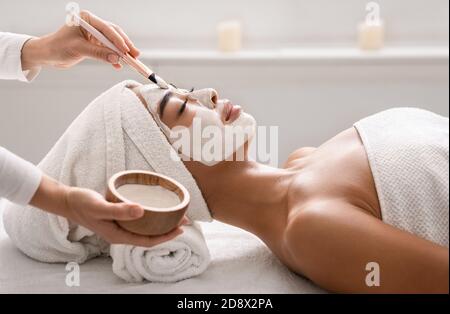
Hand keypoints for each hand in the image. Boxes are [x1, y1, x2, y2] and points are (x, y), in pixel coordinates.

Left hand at [21, 10, 139, 69]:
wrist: (48, 54)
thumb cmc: (58, 47)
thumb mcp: (79, 49)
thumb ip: (98, 53)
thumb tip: (116, 58)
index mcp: (87, 19)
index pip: (107, 29)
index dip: (118, 40)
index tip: (126, 50)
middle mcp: (93, 25)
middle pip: (114, 34)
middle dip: (125, 45)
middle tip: (135, 55)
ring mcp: (94, 35)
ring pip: (113, 43)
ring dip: (122, 52)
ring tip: (132, 60)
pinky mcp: (95, 44)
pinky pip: (108, 50)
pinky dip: (114, 58)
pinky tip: (118, 65)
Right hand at [64, 187, 187, 246]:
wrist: (67, 200)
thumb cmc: (82, 204)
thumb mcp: (101, 206)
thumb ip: (120, 210)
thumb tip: (141, 211)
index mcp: (119, 236)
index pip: (148, 241)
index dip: (166, 237)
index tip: (182, 228)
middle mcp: (121, 234)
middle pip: (149, 236)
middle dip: (167, 230)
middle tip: (184, 219)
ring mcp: (119, 227)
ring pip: (145, 229)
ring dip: (160, 223)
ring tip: (174, 214)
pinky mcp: (117, 218)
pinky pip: (138, 221)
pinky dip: (150, 216)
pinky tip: (156, 208)